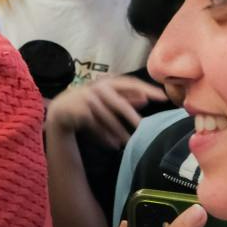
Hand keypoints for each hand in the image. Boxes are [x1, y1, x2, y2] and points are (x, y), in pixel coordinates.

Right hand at [45, 75, 166, 147]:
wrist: (63, 109)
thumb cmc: (90, 102)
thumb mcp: (109, 98)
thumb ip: (126, 97)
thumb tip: (146, 98)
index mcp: (108, 82)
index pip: (130, 83)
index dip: (147, 89)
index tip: (163, 98)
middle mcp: (98, 88)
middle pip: (118, 103)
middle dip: (130, 115)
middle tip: (142, 126)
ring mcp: (88, 99)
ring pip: (107, 118)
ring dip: (118, 131)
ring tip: (127, 141)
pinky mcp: (80, 112)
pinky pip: (96, 126)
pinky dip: (105, 136)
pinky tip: (113, 144)